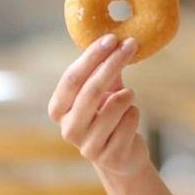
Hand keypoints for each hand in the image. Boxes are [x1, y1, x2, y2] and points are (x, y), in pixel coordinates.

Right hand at [48, 34, 149, 176]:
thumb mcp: (102, 91)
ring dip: (128, 94)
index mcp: (59, 109)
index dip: (91, 57)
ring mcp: (88, 146)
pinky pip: (130, 121)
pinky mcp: (110, 156)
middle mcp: (69, 129)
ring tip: (129, 96)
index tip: (111, 38)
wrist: (122, 156)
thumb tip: (113, 40)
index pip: (71, 78)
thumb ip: (102, 70)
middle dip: (113, 63)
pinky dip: (135, 113)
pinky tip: (130, 119)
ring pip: (115, 106)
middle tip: (131, 44)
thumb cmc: (109, 115)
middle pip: (91, 90)